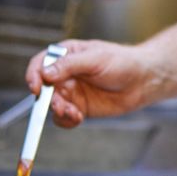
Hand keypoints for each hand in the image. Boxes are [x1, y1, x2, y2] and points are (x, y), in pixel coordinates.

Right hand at [25, 39, 158, 126]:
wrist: (143, 80)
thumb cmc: (122, 62)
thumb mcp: (95, 58)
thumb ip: (69, 65)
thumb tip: (45, 72)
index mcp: (66, 55)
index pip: (40, 63)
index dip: (34, 75)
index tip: (35, 87)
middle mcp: (65, 74)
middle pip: (43, 88)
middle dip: (48, 99)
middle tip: (60, 105)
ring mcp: (72, 92)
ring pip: (52, 105)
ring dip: (58, 111)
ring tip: (74, 113)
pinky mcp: (79, 108)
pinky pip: (64, 118)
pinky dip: (67, 120)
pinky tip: (78, 117)